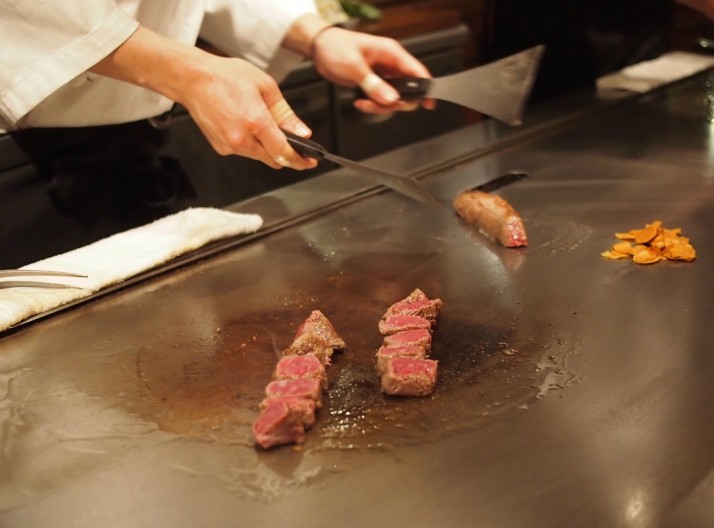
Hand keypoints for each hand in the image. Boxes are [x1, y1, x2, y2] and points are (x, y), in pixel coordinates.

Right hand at [90, 27, 315, 169]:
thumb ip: (286, 114)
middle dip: (287, 155)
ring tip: (265, 126)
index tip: (310, 162)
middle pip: (273, 159)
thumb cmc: (225, 77)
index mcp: (255, 121)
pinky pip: (245, 152)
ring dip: (268, 148)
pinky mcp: (221, 148)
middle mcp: (241, 138)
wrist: (192, 79)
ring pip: (259, 156)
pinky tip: (248, 127)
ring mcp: (229, 146)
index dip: (300, 160)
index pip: (284, 151)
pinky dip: (252, 144)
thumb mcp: (265, 87)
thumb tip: (301, 132)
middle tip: (298, 149)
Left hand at [310, 27, 435, 114]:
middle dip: (395, 103)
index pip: (417, 71)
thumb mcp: (354, 66)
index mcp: (391, 53)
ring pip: (394, 98)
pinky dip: (373, 105)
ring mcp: (383, 75)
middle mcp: (390, 64)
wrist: (320, 49)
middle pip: (407, 90)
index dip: (426, 88)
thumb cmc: (336, 47)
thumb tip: (391, 98)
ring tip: (364, 103)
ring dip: (381, 106)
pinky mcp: (374, 83)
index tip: (428, 104)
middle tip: (381, 104)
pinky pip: (381, 99)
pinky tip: (361, 102)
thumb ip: (373, 84)